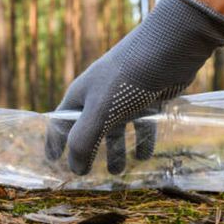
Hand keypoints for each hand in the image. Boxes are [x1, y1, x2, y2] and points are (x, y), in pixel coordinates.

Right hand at [46, 0, 223, 174]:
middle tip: (90, 176)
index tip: (54, 163)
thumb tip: (74, 170)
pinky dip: (141, 141)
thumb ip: (84, 141)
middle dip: (88, 153)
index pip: (59, 123)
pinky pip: (141, 125)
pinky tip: (145, 155)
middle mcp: (99, 96)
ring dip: (116, 151)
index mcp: (80, 96)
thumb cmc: (127, 78)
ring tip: (120, 172)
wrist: (170, 47)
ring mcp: (123, 97)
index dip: (55, 143)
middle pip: (89, 130)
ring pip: (115, 130)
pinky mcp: (147, 98)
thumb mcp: (99, 111)